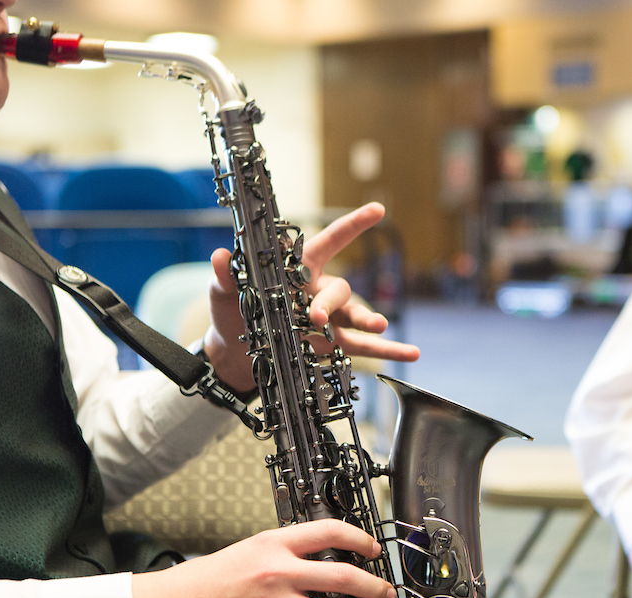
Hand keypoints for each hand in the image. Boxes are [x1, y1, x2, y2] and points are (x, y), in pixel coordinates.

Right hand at [131, 519, 399, 597]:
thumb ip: (286, 552)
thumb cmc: (206, 580)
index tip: (374, 549)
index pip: (330, 532)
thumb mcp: (250, 549)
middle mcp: (279, 573)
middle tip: (390, 595)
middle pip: (344, 578)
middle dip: (377, 589)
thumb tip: (324, 560)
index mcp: (274, 543)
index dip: (360, 540)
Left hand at [202, 203, 420, 391]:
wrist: (238, 352)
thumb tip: (220, 256)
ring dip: (368, 319)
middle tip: (315, 316)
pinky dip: (388, 349)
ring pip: (354, 315)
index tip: (377, 210)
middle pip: (338, 289)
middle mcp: (319, 290)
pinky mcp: (333, 344)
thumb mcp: (225, 292)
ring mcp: (329, 319)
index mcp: (298, 269)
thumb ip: (225, 275)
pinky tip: (411, 353)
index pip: (329, 242)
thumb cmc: (233, 312)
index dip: (353, 226)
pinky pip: (363, 347)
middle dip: (329, 302)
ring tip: (378, 324)